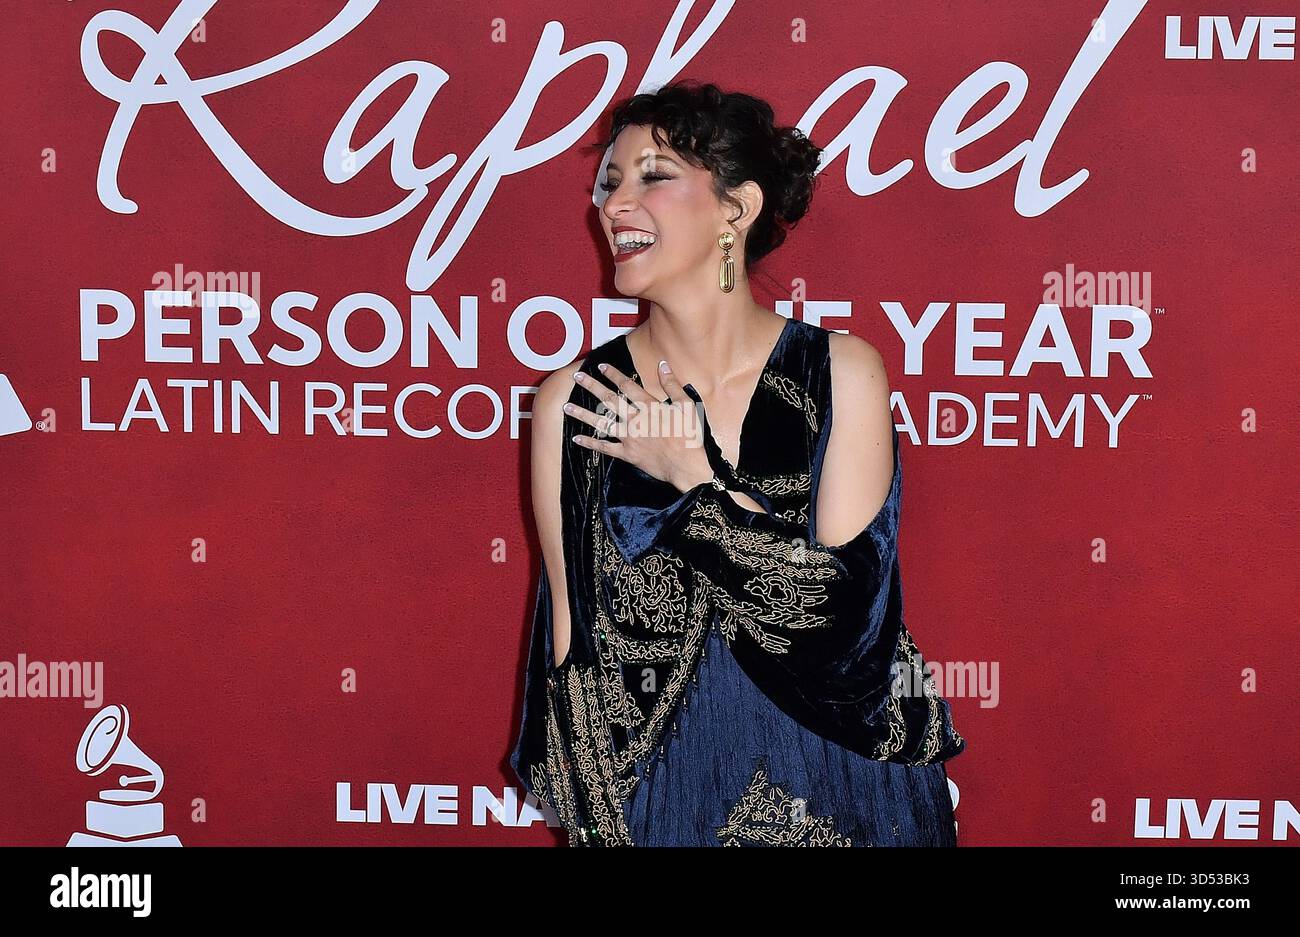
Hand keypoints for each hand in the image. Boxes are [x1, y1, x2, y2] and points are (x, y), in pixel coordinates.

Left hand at [566, 359, 714, 493]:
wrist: (687, 466)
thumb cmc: (690, 436)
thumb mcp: (686, 405)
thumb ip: (672, 384)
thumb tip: (663, 365)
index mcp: (649, 407)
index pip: (627, 386)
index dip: (613, 374)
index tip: (600, 366)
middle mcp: (635, 420)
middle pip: (609, 400)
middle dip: (591, 387)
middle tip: (576, 377)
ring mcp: (629, 438)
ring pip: (601, 423)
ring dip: (583, 414)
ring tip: (567, 406)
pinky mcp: (627, 454)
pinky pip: (605, 448)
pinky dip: (590, 444)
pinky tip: (577, 438)